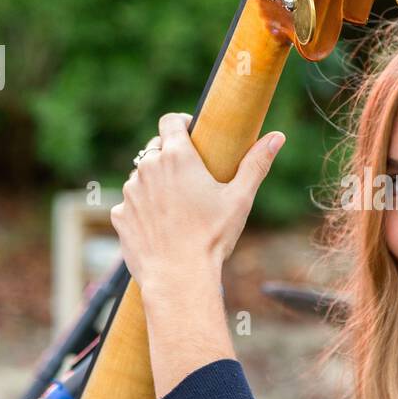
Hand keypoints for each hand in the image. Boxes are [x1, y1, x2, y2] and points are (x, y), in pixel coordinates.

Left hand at [110, 112, 285, 294]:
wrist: (178, 277)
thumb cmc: (212, 237)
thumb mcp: (240, 199)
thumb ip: (256, 164)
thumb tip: (277, 137)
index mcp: (177, 156)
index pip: (170, 121)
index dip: (181, 123)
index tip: (192, 133)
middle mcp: (147, 168)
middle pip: (155, 148)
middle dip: (170, 156)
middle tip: (190, 176)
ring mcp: (130, 192)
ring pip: (141, 176)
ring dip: (155, 183)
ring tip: (177, 206)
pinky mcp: (120, 215)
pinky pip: (131, 204)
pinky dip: (143, 209)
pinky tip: (161, 226)